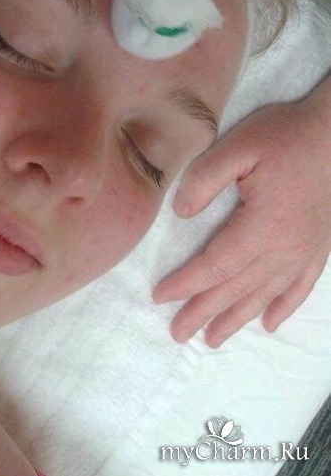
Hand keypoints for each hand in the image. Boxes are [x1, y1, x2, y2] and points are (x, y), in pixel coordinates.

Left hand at [153, 80, 330, 347]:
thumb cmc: (284, 135)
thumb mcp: (238, 146)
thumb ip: (204, 178)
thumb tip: (181, 213)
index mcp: (262, 226)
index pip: (215, 264)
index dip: (186, 283)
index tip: (159, 296)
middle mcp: (285, 248)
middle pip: (236, 288)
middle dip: (203, 311)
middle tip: (176, 332)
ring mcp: (305, 251)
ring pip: (265, 295)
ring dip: (236, 318)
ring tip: (212, 340)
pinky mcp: (318, 247)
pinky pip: (300, 288)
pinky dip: (283, 308)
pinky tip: (270, 323)